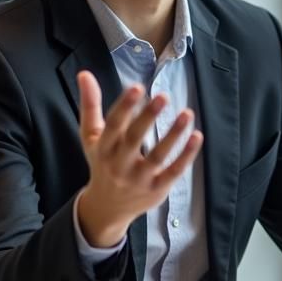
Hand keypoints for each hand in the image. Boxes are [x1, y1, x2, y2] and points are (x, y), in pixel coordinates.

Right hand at [76, 71, 203, 247]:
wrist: (106, 208)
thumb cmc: (102, 163)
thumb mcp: (91, 136)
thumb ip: (90, 105)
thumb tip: (84, 73)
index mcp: (103, 148)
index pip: (113, 125)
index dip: (124, 106)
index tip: (137, 87)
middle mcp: (119, 164)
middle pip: (134, 139)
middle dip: (148, 117)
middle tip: (164, 96)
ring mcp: (139, 178)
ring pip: (157, 156)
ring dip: (173, 135)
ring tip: (187, 113)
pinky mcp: (157, 189)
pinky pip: (173, 172)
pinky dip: (186, 156)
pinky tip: (197, 136)